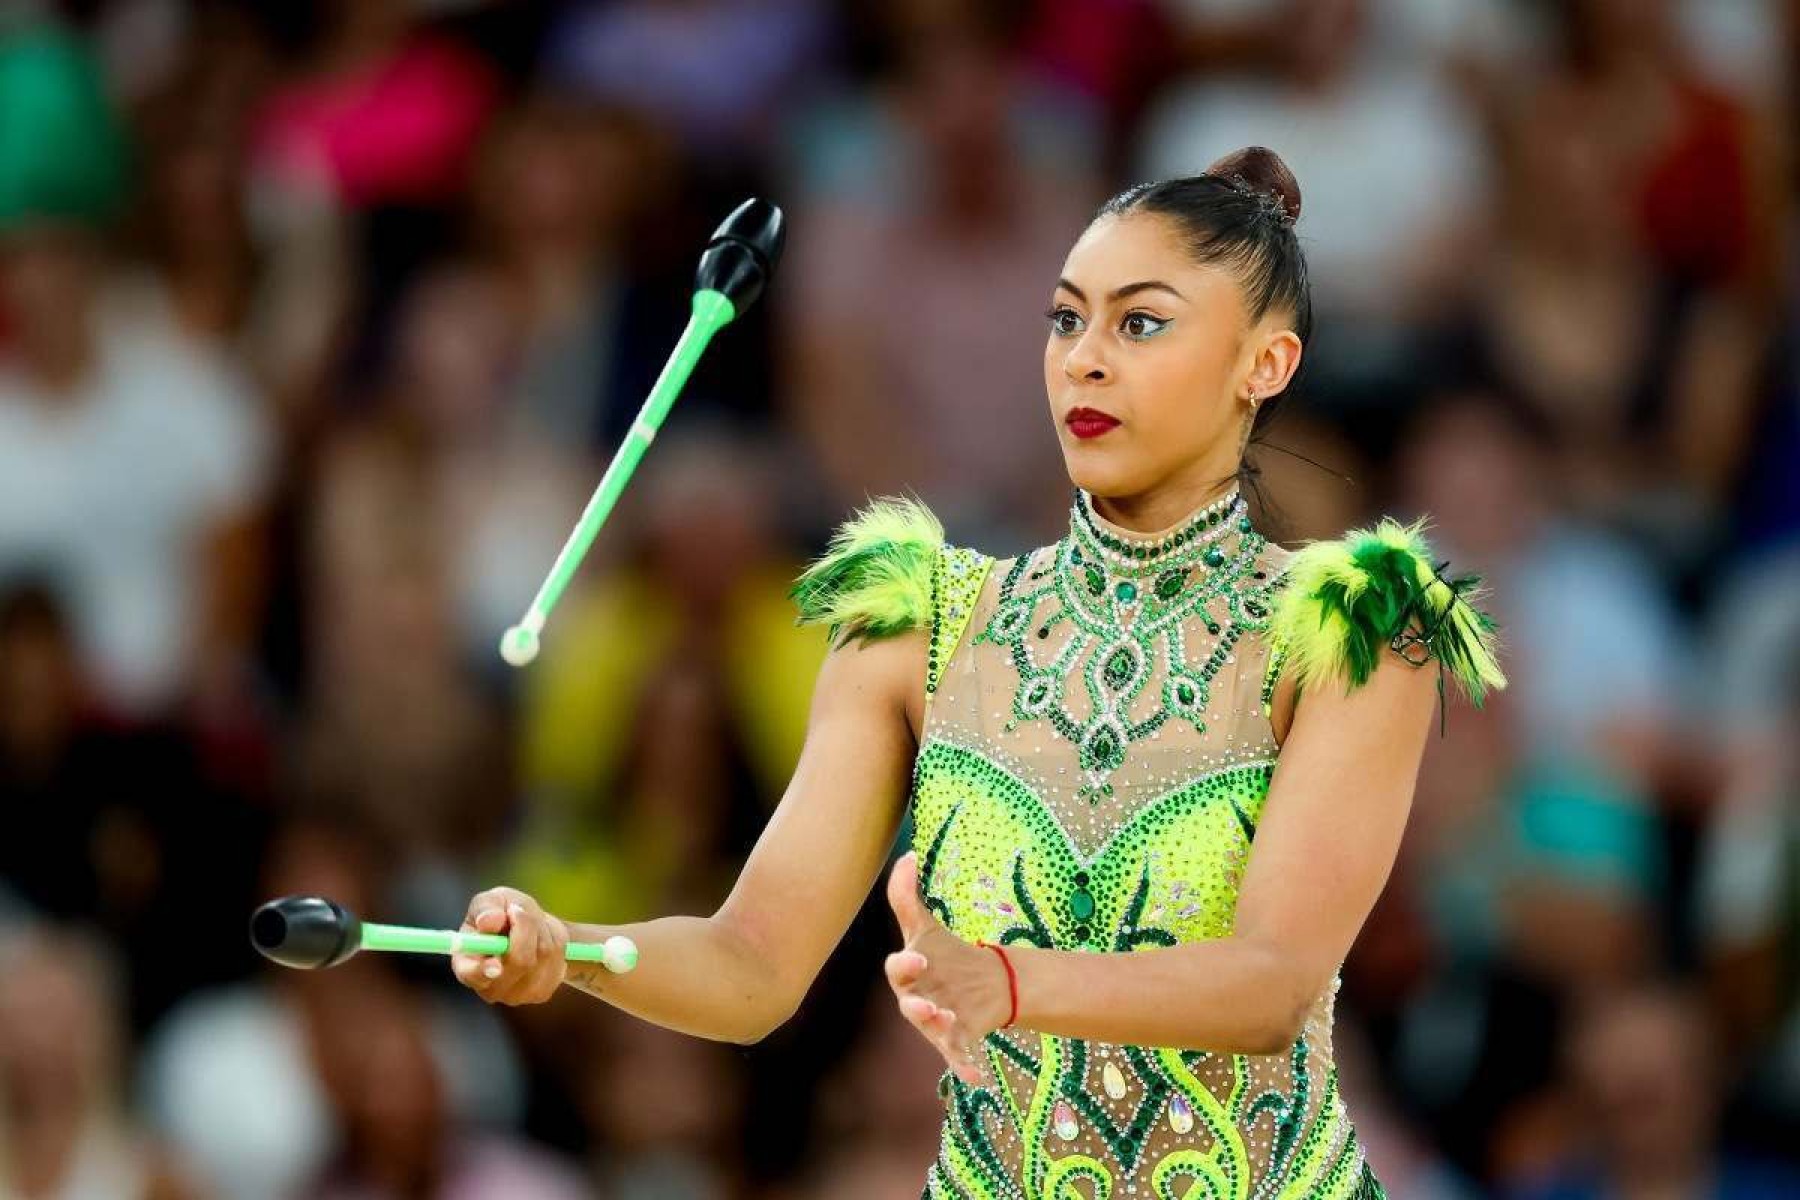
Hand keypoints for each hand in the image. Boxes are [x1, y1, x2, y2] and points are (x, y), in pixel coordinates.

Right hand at [450, 887, 568, 1005]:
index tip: (496, 963)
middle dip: (526, 927)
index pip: (471, 974)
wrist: (531, 930)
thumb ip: (486, 907)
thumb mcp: (491, 900)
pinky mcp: (540, 994)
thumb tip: (489, 922)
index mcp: (466, 964)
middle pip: (519, 961)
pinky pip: (558, 957)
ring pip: (543, 955)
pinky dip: (555, 937)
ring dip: (541, 928)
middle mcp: (488, 986)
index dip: (482, 970)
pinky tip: (543, 937)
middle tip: (518, 908)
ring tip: (531, 922)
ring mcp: (515, 995)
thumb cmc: (502, 913)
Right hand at [884, 851, 1010, 1086]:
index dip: (906, 965)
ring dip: (939, 1029)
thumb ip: (907, 894)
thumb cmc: (943, 954)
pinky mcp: (955, 1041)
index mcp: (908, 971)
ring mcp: (935, 1024)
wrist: (981, 982)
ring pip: (932, 1031)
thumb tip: (907, 855)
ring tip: (951, 1023)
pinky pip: (957, 1058)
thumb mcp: (925, 924)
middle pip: (910, 1007)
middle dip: (917, 1008)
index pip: (899, 969)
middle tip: (930, 1006)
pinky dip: (964, 1068)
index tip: (920, 957)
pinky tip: (977, 1077)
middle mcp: (917, 1001)